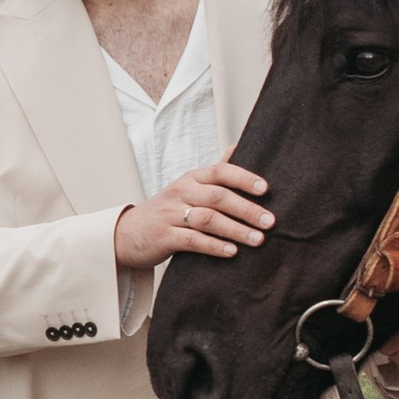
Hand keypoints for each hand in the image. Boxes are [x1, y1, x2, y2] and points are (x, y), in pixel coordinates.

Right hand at [114, 161, 274, 270]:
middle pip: (218, 197)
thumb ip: (215, 171)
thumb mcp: (189, 187)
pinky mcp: (164, 237)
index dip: (244, 178)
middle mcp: (181, 192)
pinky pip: (193, 240)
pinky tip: (231, 252)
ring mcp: (171, 214)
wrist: (127, 234)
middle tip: (270, 222)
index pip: (220, 172)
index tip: (266, 189)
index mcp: (191, 179)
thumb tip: (239, 146)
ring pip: (208, 219)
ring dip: (236, 230)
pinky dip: (214, 246)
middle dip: (247, 209)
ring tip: (258, 240)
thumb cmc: (167, 210)